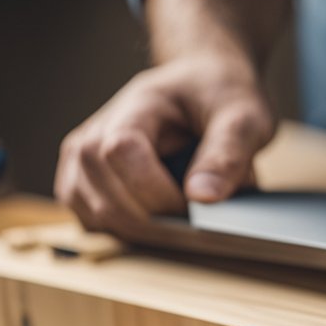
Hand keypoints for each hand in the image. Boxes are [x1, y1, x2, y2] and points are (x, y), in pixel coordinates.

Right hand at [55, 55, 273, 233]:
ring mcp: (81, 160)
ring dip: (144, 234)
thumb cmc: (221, 99)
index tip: (196, 207)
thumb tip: (202, 197)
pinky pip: (94, 224)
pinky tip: (163, 229)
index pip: (121, 151)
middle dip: (156, 224)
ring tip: (184, 228)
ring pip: (96, 215)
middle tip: (201, 232)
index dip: (156, 191)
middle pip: (105, 193)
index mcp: (137, 104)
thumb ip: (228, 153)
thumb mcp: (243, 116)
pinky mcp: (83, 184)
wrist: (202, 90)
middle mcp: (96, 130)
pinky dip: (129, 235)